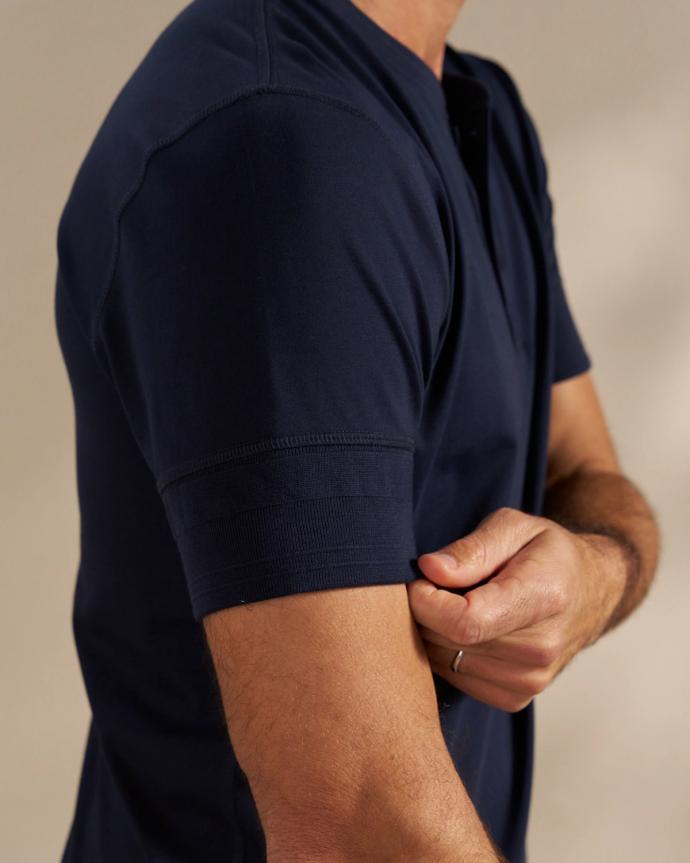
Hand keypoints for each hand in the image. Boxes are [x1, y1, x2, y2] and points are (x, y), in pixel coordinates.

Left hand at [407, 507, 626, 711]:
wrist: (591, 591)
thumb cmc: (547, 552)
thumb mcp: (514, 526)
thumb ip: (472, 549)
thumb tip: (430, 570)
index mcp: (543, 598)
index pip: (465, 622)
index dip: (426, 602)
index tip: (420, 579)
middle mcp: (541, 648)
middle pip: (449, 642)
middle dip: (425, 611)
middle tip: (435, 585)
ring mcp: (531, 680)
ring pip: (444, 663)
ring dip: (433, 632)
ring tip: (455, 604)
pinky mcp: (516, 698)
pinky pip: (455, 679)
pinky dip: (445, 653)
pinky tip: (463, 629)